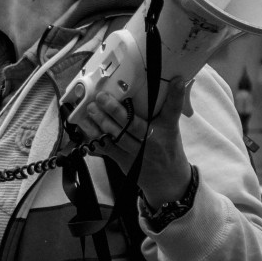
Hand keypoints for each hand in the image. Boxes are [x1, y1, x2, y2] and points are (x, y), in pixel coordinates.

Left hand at [74, 75, 192, 207]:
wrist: (168, 180)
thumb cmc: (167, 148)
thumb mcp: (170, 129)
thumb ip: (161, 112)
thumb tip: (152, 86)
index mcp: (168, 129)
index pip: (173, 110)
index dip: (176, 95)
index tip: (176, 80)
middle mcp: (153, 141)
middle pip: (133, 125)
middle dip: (115, 110)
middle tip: (101, 97)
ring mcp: (138, 153)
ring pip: (117, 137)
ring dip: (101, 123)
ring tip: (90, 110)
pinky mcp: (125, 161)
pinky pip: (107, 149)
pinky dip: (95, 138)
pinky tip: (85, 128)